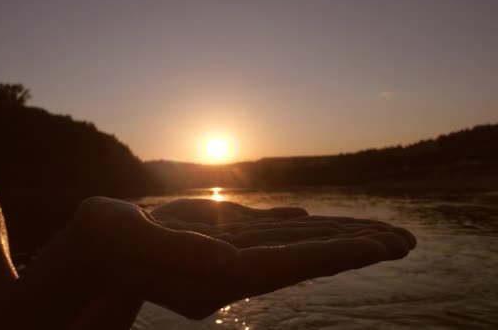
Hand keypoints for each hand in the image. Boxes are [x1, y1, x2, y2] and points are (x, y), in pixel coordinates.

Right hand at [77, 197, 415, 319]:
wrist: (90, 251)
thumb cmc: (98, 242)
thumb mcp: (123, 239)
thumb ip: (175, 253)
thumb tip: (229, 265)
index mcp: (211, 275)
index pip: (283, 265)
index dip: (330, 254)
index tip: (377, 247)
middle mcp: (231, 272)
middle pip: (301, 258)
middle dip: (352, 249)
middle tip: (408, 242)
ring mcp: (229, 257)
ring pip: (291, 245)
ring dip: (336, 237)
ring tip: (384, 235)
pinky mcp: (222, 243)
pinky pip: (269, 233)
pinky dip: (300, 227)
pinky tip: (318, 223)